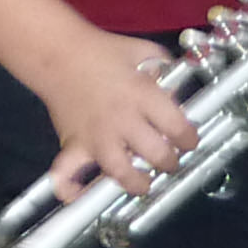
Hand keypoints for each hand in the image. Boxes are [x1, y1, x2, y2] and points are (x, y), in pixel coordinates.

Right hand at [37, 29, 198, 200]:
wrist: (58, 53)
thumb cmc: (101, 51)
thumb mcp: (142, 52)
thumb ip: (164, 70)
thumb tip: (177, 91)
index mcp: (141, 95)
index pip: (176, 127)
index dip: (189, 138)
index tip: (189, 141)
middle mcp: (121, 119)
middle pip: (156, 154)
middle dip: (170, 162)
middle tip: (170, 160)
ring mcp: (96, 136)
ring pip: (120, 172)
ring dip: (137, 182)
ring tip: (143, 181)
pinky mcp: (73, 144)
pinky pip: (67, 175)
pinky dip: (72, 190)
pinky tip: (82, 196)